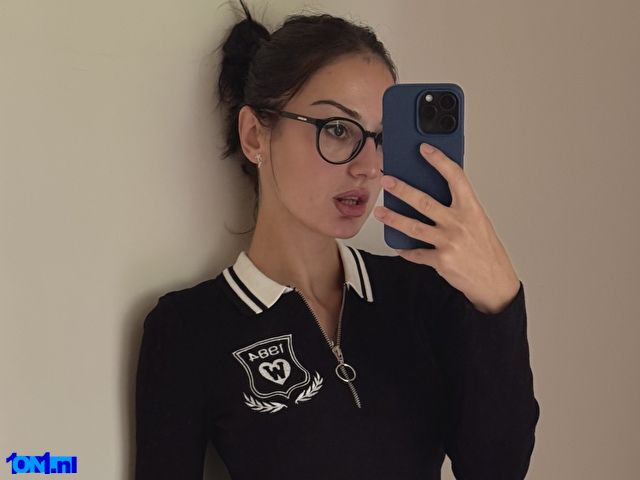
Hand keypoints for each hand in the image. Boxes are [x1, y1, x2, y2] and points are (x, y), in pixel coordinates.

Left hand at [373, 143, 520, 314]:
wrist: (494, 282)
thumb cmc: (485, 249)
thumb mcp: (478, 222)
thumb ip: (458, 208)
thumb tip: (432, 192)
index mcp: (472, 209)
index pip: (455, 177)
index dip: (439, 161)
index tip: (424, 149)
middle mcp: (460, 223)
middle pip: (424, 202)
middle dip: (402, 190)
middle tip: (387, 181)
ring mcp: (449, 242)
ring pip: (414, 227)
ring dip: (393, 219)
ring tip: (380, 212)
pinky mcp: (441, 260)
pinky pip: (416, 253)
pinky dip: (405, 249)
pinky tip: (398, 245)